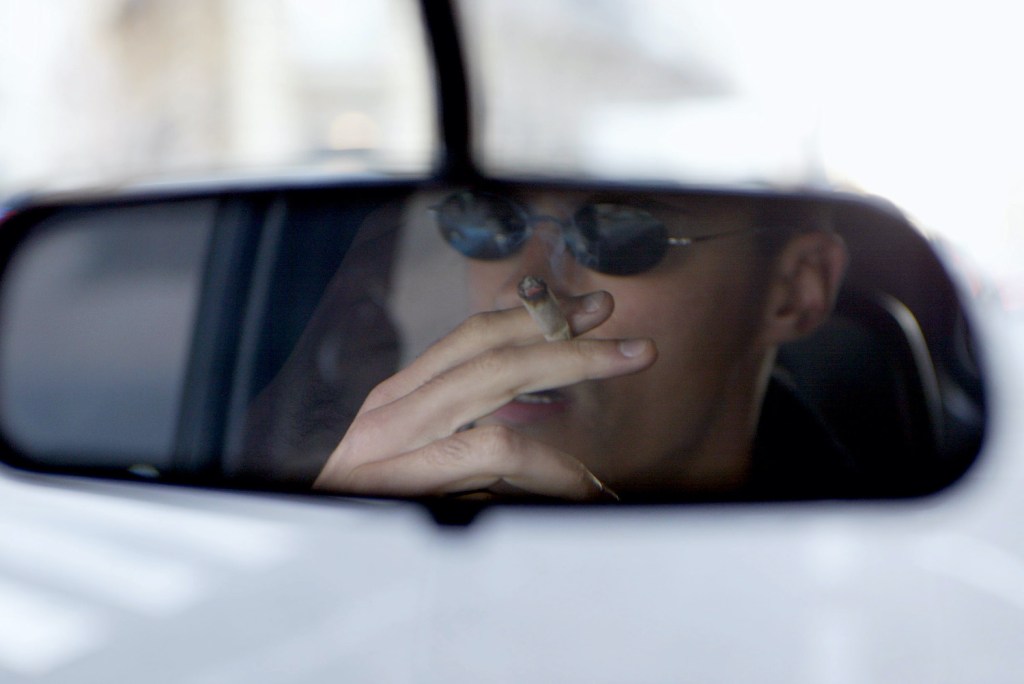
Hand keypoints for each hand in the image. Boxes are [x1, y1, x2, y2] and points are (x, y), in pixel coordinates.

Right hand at [313, 291, 656, 499]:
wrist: (304, 562)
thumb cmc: (367, 523)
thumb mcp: (415, 470)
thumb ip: (460, 442)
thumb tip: (523, 436)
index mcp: (398, 398)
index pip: (471, 337)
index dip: (531, 316)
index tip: (581, 311)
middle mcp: (394, 406)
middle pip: (489, 342)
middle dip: (562, 325)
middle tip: (616, 319)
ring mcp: (395, 437)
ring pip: (498, 377)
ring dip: (572, 360)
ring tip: (626, 360)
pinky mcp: (403, 475)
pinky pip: (494, 448)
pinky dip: (552, 463)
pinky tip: (585, 481)